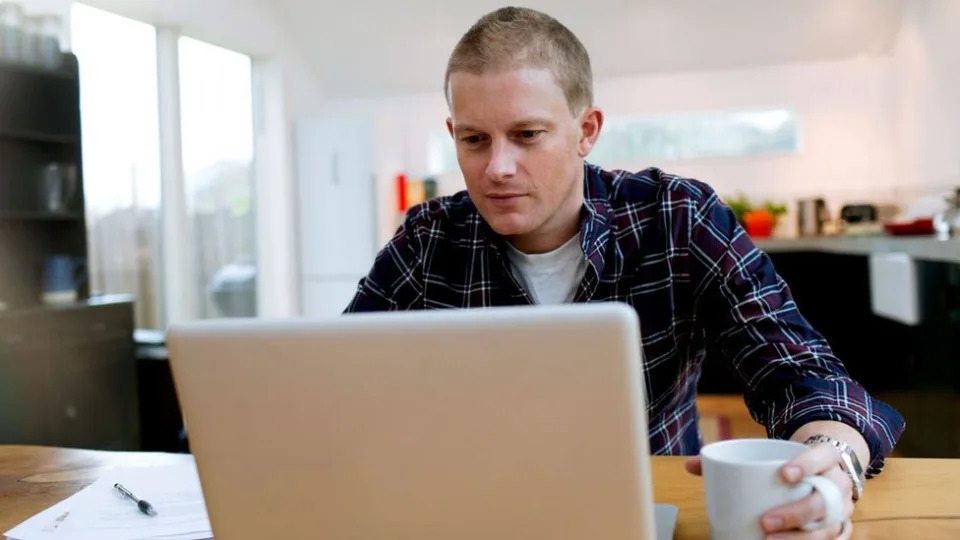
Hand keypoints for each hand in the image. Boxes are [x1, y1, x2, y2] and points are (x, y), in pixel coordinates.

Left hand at [685, 443, 854, 538]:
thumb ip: (734, 457)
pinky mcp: (841, 526)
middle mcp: (839, 482)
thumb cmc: (792, 461)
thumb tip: (691, 465)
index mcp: (825, 456)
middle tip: (765, 521)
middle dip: (796, 513)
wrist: (827, 465)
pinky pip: (837, 539)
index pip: (821, 455)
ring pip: (830, 525)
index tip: (783, 474)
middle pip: (824, 499)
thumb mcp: (772, 452)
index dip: (806, 465)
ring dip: (802, 537)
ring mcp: (843, 507)